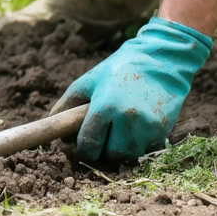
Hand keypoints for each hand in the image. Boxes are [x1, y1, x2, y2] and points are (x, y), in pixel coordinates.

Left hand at [51, 17, 211, 161]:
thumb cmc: (121, 68)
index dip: (84, 150)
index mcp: (105, 106)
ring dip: (122, 150)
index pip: (89, 144)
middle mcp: (127, 119)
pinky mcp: (163, 130)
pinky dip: (140, 144)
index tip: (85, 146)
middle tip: (104, 138)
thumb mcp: (90, 80)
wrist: (163, 59)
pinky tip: (138, 127)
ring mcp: (147, 127)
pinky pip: (147, 150)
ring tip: (121, 132)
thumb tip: (53, 123)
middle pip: (110, 155)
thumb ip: (68, 103)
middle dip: (104, 151)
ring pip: (129, 156)